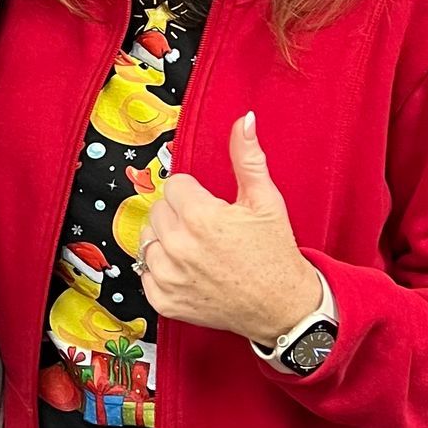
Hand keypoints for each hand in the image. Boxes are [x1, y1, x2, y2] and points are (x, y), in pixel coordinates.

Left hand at [140, 115, 323, 345]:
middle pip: (158, 210)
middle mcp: (179, 247)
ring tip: (197, 250)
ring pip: (147, 240)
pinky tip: (189, 272)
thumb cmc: (275, 252)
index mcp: (201, 217)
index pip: (174, 186)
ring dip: (167, 242)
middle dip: (179, 215)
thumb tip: (245, 120)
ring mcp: (169, 277)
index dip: (194, 194)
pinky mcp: (164, 302)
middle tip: (207, 229)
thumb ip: (247, 158)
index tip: (211, 208)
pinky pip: (145, 273)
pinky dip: (162, 272)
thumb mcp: (265, 200)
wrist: (282, 306)